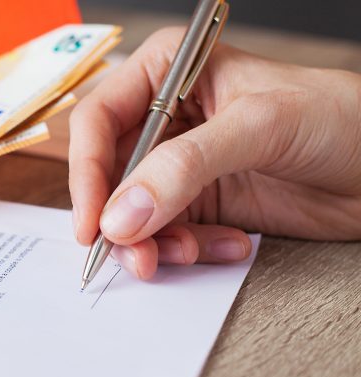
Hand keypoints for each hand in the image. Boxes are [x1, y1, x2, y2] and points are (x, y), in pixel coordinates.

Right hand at [69, 28, 360, 279]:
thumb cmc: (339, 117)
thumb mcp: (258, 127)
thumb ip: (184, 168)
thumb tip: (121, 214)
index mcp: (166, 73)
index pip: (98, 122)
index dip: (88, 173)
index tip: (94, 222)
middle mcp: (165, 120)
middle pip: (108, 175)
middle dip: (118, 220)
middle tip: (135, 256)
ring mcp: (180, 166)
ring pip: (133, 213)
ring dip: (153, 243)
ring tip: (186, 253)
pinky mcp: (200, 203)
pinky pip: (169, 235)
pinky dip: (191, 250)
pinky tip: (233, 244)